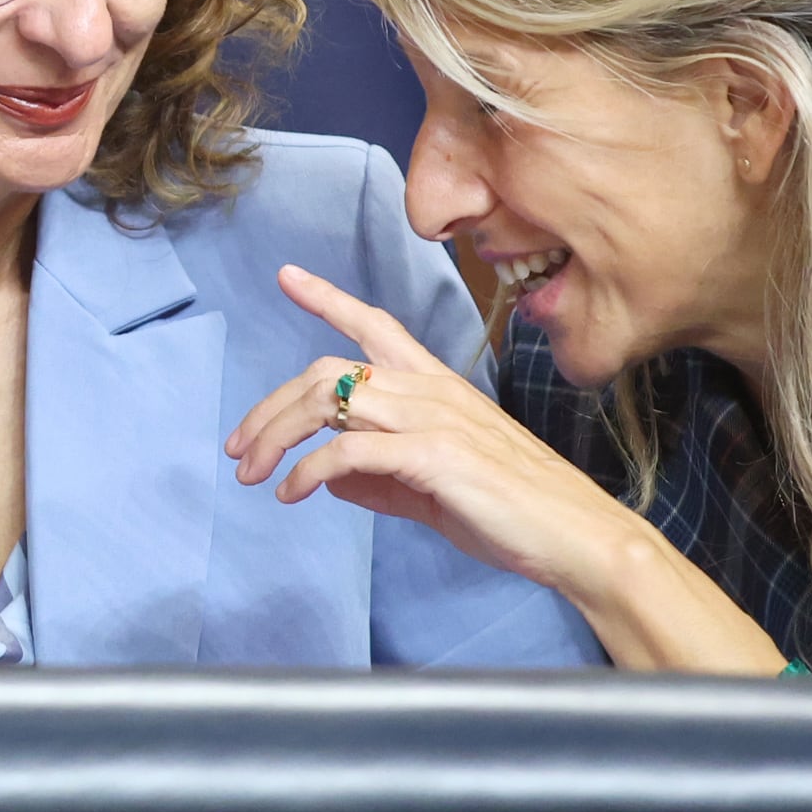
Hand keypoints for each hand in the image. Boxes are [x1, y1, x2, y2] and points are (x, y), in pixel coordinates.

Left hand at [225, 264, 786, 674]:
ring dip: (277, 436)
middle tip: (237, 448)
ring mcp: (434, 418)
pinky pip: (350, 451)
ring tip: (252, 473)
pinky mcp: (435, 455)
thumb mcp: (432, 488)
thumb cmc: (511, 511)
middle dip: (270, 407)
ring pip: (330, 399)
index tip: (287, 276)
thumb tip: (327, 478)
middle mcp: (431, 390)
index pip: (375, 325)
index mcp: (437, 386)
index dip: (328, 298)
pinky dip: (310, 470)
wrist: (574, 535)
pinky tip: (294, 494)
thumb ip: (380, 478)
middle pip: (328, 370)